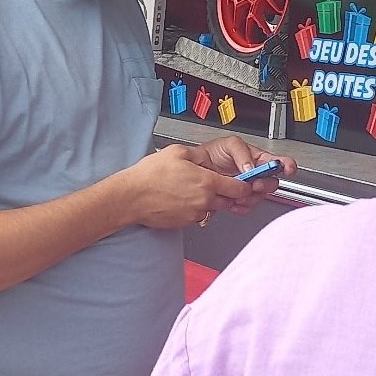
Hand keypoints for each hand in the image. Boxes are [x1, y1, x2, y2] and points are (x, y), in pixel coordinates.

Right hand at [121, 144, 269, 229]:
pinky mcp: (185, 223)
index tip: (242, 181)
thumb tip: (209, 158)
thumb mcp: (178, 152)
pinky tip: (181, 198)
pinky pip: (198, 215)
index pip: (239, 188)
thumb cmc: (150, 175)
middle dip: (226, 192)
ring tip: (191, 189)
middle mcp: (204, 200)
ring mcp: (195, 214)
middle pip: (229, 200)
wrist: (132, 197)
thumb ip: (199, 156)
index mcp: (206, 182)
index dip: (243, 184)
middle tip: (214, 182)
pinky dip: (195, 208)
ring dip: (209, 200)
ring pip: (213, 208)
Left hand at [185, 136, 296, 217]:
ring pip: (259, 197)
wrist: (198, 166)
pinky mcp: (238, 200)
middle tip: (254, 184)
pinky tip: (232, 200)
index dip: (287, 166)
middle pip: (272, 184)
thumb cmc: (215, 152)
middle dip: (264, 185)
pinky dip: (240, 207)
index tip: (288, 169)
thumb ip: (243, 154)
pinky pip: (246, 208)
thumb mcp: (231, 144)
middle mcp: (257, 175)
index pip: (281, 163)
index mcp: (259, 159)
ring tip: (238, 191)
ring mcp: (248, 188)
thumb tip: (251, 167)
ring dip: (250, 197)